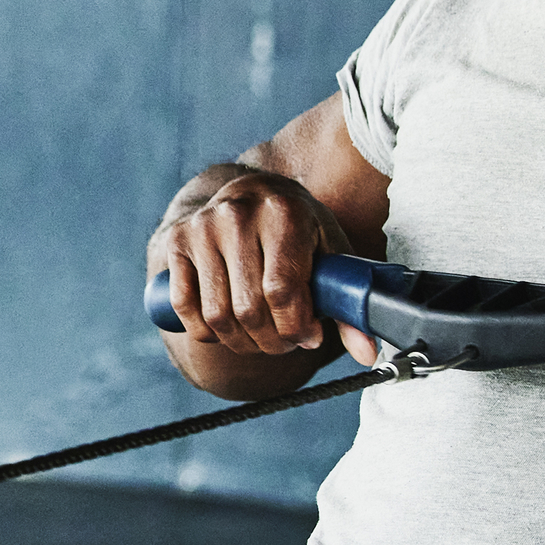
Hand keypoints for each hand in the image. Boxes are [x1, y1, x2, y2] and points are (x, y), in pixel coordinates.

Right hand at [151, 166, 363, 360]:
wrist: (257, 191)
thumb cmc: (301, 229)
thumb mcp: (331, 255)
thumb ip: (349, 304)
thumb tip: (366, 353)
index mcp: (284, 212)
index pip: (282, 291)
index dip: (295, 328)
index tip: (309, 337)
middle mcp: (238, 214)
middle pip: (249, 309)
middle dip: (272, 341)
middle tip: (286, 342)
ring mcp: (202, 227)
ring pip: (217, 315)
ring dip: (241, 342)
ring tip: (261, 337)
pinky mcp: (177, 240)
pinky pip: (186, 307)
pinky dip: (206, 331)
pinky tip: (227, 327)